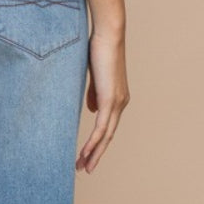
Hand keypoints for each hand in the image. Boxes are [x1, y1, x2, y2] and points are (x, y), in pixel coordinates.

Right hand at [76, 28, 129, 173]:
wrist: (108, 35)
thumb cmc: (99, 49)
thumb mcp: (95, 77)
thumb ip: (94, 94)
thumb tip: (92, 109)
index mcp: (118, 98)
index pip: (107, 126)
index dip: (98, 142)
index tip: (86, 154)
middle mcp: (121, 103)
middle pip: (108, 136)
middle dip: (96, 154)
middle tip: (84, 168)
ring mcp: (117, 103)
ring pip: (105, 136)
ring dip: (94, 153)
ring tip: (82, 166)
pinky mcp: (110, 100)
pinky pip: (101, 127)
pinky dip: (93, 143)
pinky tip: (85, 153)